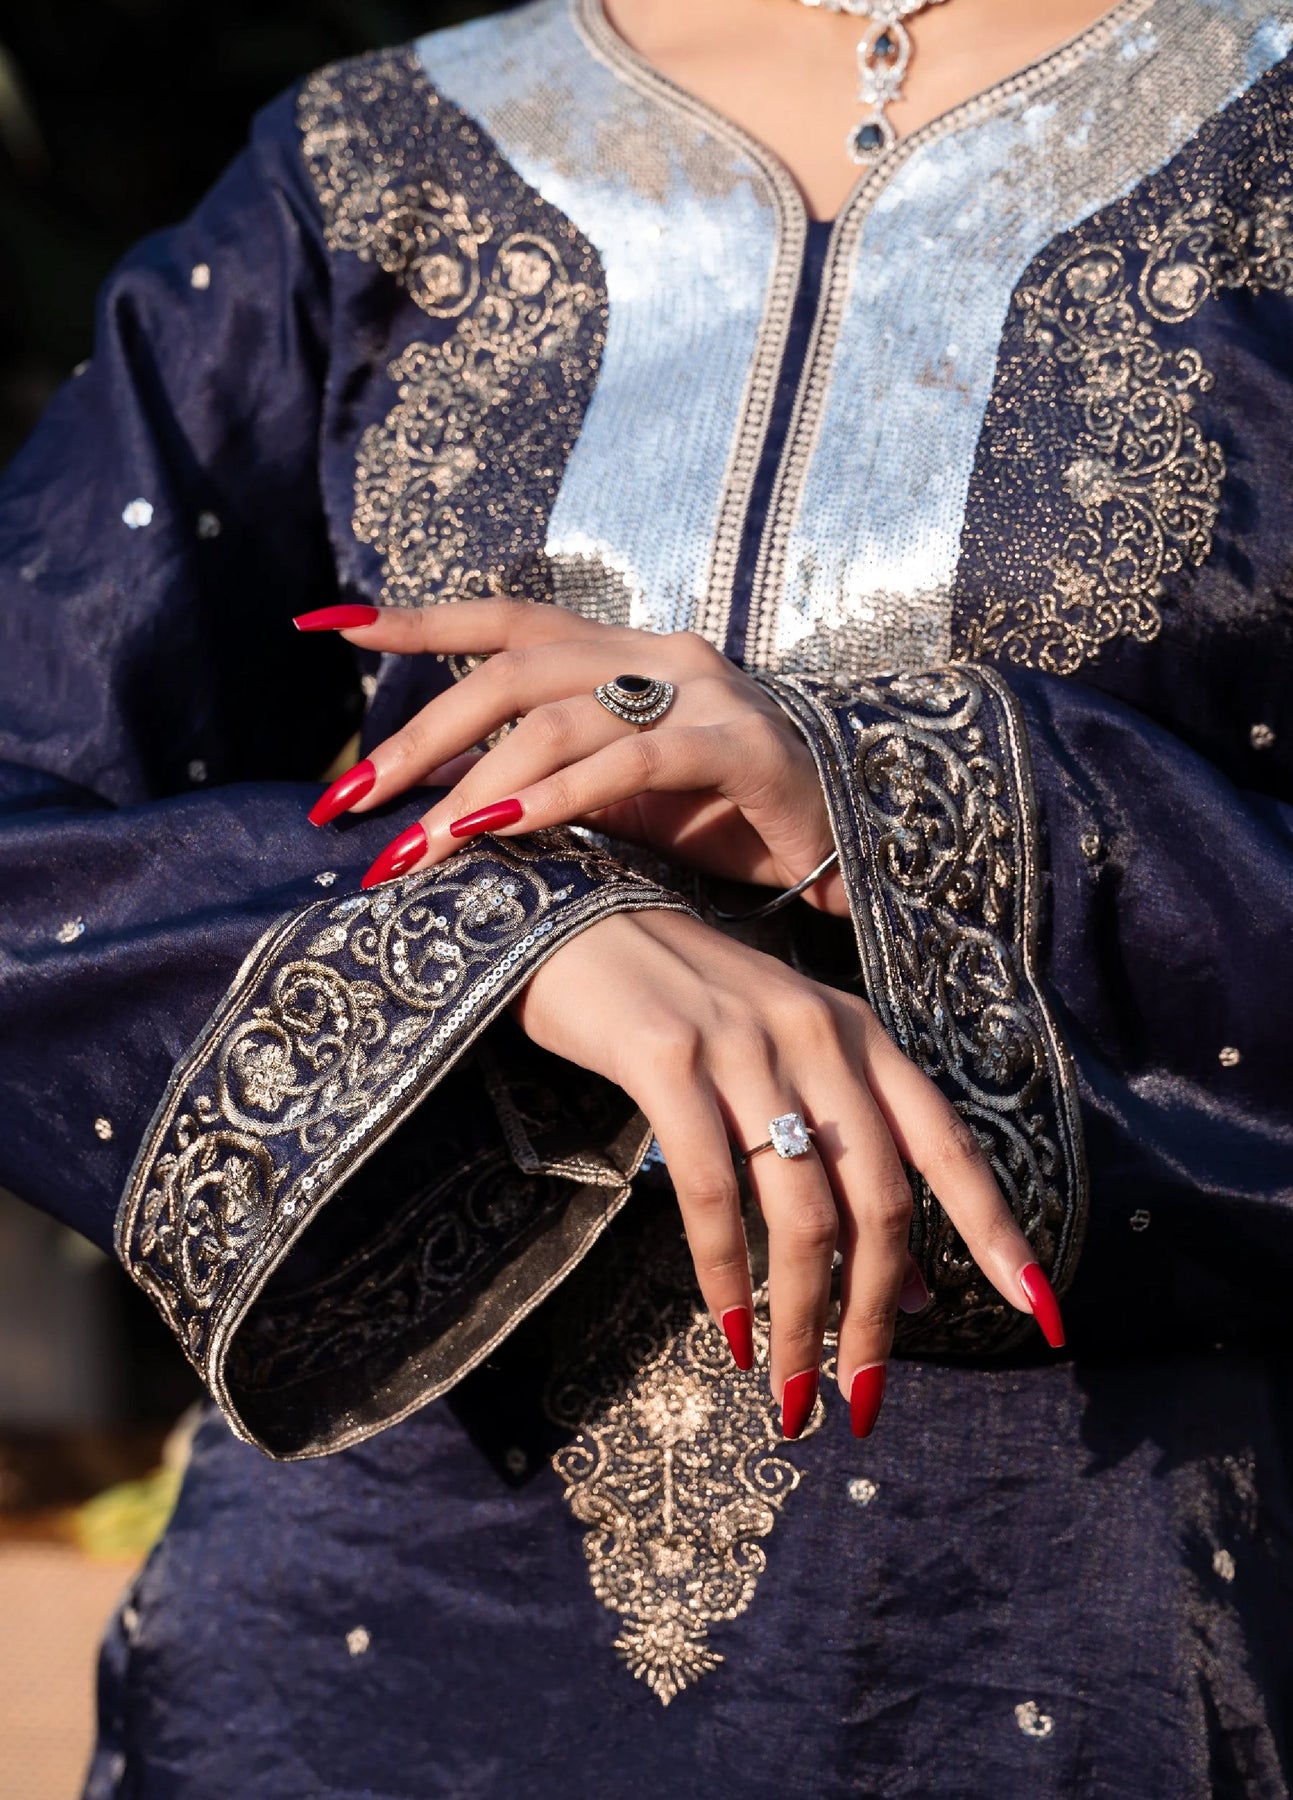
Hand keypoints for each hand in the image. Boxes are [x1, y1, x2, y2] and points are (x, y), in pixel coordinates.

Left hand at [295, 600, 847, 911]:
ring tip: (414, 848)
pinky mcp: (738, 744)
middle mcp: (657, 654)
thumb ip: (548, 776)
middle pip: (511, 671)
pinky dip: (559, 795)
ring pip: (558, 717)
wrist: (853, 842)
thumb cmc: (729, 817)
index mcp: (625, 654)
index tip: (333, 627)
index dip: (421, 618)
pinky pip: (632, 760)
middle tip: (350, 802)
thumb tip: (445, 800)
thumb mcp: (622, 794)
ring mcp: (701, 692)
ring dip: (472, 784)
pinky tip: (501, 828)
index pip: (508, 618)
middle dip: (419, 738)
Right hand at [515, 906, 1062, 1438]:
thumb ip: (849, 1159)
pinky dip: (724, 1275)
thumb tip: (918, 1288)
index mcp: (860, 1035)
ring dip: (802, 1319)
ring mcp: (744, 1043)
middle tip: (859, 1398)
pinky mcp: (667, 1059)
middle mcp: (819, 1034)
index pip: (948, 1143)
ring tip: (789, 1390)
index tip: (1038, 1310)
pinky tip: (727, 1329)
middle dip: (876, 1316)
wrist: (579, 926)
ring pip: (803, 1210)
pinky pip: (711, 1191)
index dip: (997, 1228)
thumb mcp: (784, 1067)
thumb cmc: (685, 1007)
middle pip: (880, 1200)